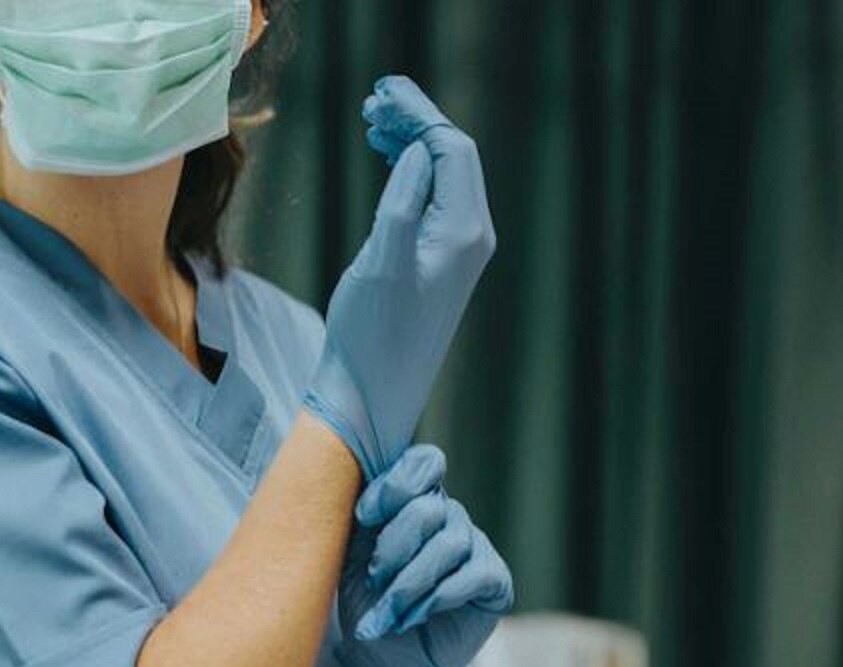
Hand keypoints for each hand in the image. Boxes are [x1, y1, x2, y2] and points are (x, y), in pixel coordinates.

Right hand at [303, 76, 496, 478]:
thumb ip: (403, 200)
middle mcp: (472, 238)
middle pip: (454, 155)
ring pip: (445, 176)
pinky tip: (387, 162)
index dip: (419, 113)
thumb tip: (418, 151)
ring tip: (372, 124)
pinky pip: (435, 200)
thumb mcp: (381, 261)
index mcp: (463, 232)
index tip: (380, 93)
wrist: (371, 396)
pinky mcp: (442, 265)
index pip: (452, 148)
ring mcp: (460, 252)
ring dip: (412, 143)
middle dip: (416, 122)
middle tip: (371, 103)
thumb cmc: (370, 336)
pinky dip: (412, 172)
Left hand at [335, 445, 513, 666]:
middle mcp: (449, 516)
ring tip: (387, 613)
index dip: (394, 486)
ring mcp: (474, 545)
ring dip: (408, 583)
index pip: (422, 463)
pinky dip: (435, 598)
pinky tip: (413, 617)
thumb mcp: (353, 556)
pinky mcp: (494, 580)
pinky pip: (472, 574)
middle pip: (428, 508)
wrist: (387, 660)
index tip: (363, 517)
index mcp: (415, 500)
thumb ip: (363, 519)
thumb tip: (356, 487)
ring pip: (448, 544)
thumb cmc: (367, 602)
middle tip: (374, 581)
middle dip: (393, 547)